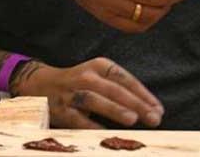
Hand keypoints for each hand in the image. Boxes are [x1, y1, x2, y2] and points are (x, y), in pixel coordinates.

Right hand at [12, 58, 162, 128]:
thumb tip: (149, 109)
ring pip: (95, 100)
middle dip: (136, 104)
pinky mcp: (60, 109)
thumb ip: (120, 89)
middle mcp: (85, 76)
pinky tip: (106, 133)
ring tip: (133, 119)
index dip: (143, 94)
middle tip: (153, 117)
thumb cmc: (80, 83)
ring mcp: (71, 93)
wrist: (41, 85)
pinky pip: (78, 118)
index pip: (125, 79)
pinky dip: (92, 125)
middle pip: (114, 89)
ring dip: (115, 109)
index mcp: (99, 66)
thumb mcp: (99, 76)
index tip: (158, 108)